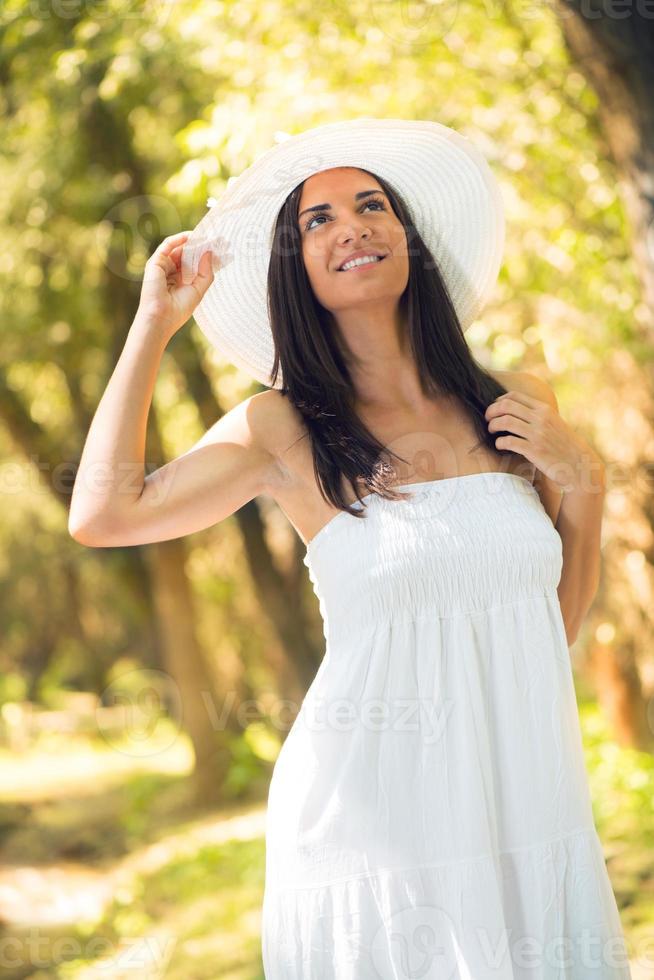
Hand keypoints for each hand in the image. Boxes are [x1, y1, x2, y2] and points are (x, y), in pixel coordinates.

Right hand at [135, 231, 214, 339]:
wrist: (161, 318)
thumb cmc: (178, 309)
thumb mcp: (198, 290)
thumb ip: (205, 272)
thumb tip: (209, 253)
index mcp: (181, 280)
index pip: (195, 264)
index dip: (208, 256)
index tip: (223, 250)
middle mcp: (172, 272)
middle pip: (188, 254)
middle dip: (203, 246)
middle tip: (219, 239)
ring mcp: (163, 266)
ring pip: (179, 248)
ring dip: (193, 241)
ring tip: (208, 236)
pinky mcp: (155, 262)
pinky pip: (167, 245)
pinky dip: (180, 239)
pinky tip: (192, 236)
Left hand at [485, 389, 604, 492]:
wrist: (579, 464)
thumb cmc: (563, 444)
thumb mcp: (554, 423)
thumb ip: (538, 414)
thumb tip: (516, 409)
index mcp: (544, 409)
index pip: (514, 396)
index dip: (499, 401)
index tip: (495, 409)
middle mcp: (540, 419)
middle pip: (506, 406)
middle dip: (491, 411)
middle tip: (487, 419)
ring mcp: (537, 434)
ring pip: (505, 421)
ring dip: (493, 425)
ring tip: (492, 431)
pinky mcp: (534, 450)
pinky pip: (509, 441)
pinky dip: (500, 442)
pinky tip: (500, 445)